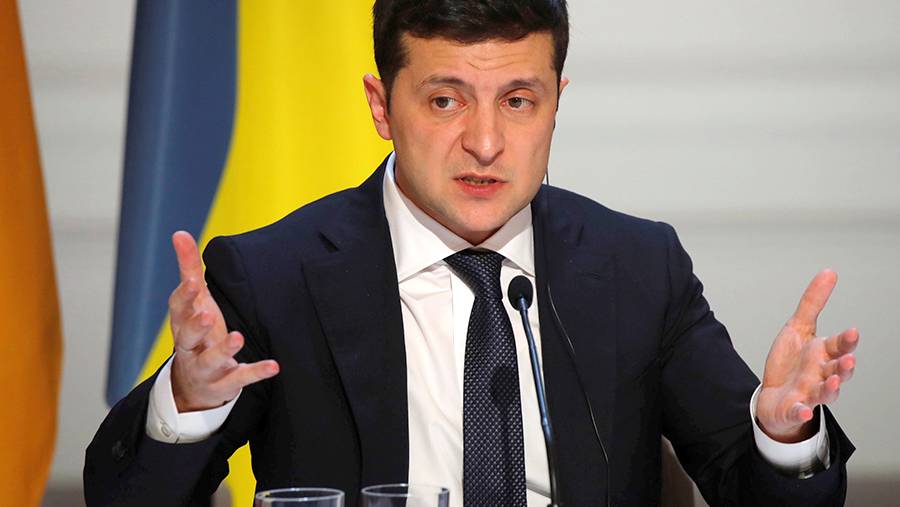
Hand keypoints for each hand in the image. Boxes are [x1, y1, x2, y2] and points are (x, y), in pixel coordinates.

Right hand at [168, 231, 278, 411]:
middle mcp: (190, 346)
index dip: (184, 295)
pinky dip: (255, 372)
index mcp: (182, 323)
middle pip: (186, 336)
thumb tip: (179, 233)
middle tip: (207, 314)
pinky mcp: (224, 383)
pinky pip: (239, 379)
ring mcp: (205, 368)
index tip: (192, 280)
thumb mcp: (195, 300)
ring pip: (209, 361)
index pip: (177, 309)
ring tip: (238, 337)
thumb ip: (188, 267)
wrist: (194, 383)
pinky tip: (274, 366)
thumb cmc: (198, 331)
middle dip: (195, 325)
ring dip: (223, 350)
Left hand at [756, 269, 857, 442]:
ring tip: (833, 380)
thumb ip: (813, 303)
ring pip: (825, 393)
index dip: (846, 341)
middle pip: (838, 371)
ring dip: (830, 388)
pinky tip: (805, 411)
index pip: (839, 346)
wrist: (774, 396)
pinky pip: (800, 412)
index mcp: (823, 354)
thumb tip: (829, 273)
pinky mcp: (794, 409)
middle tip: (848, 360)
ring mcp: (809, 393)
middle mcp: (821, 375)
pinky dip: (802, 412)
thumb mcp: (798, 328)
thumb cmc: (791, 362)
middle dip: (845, 366)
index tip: (852, 332)